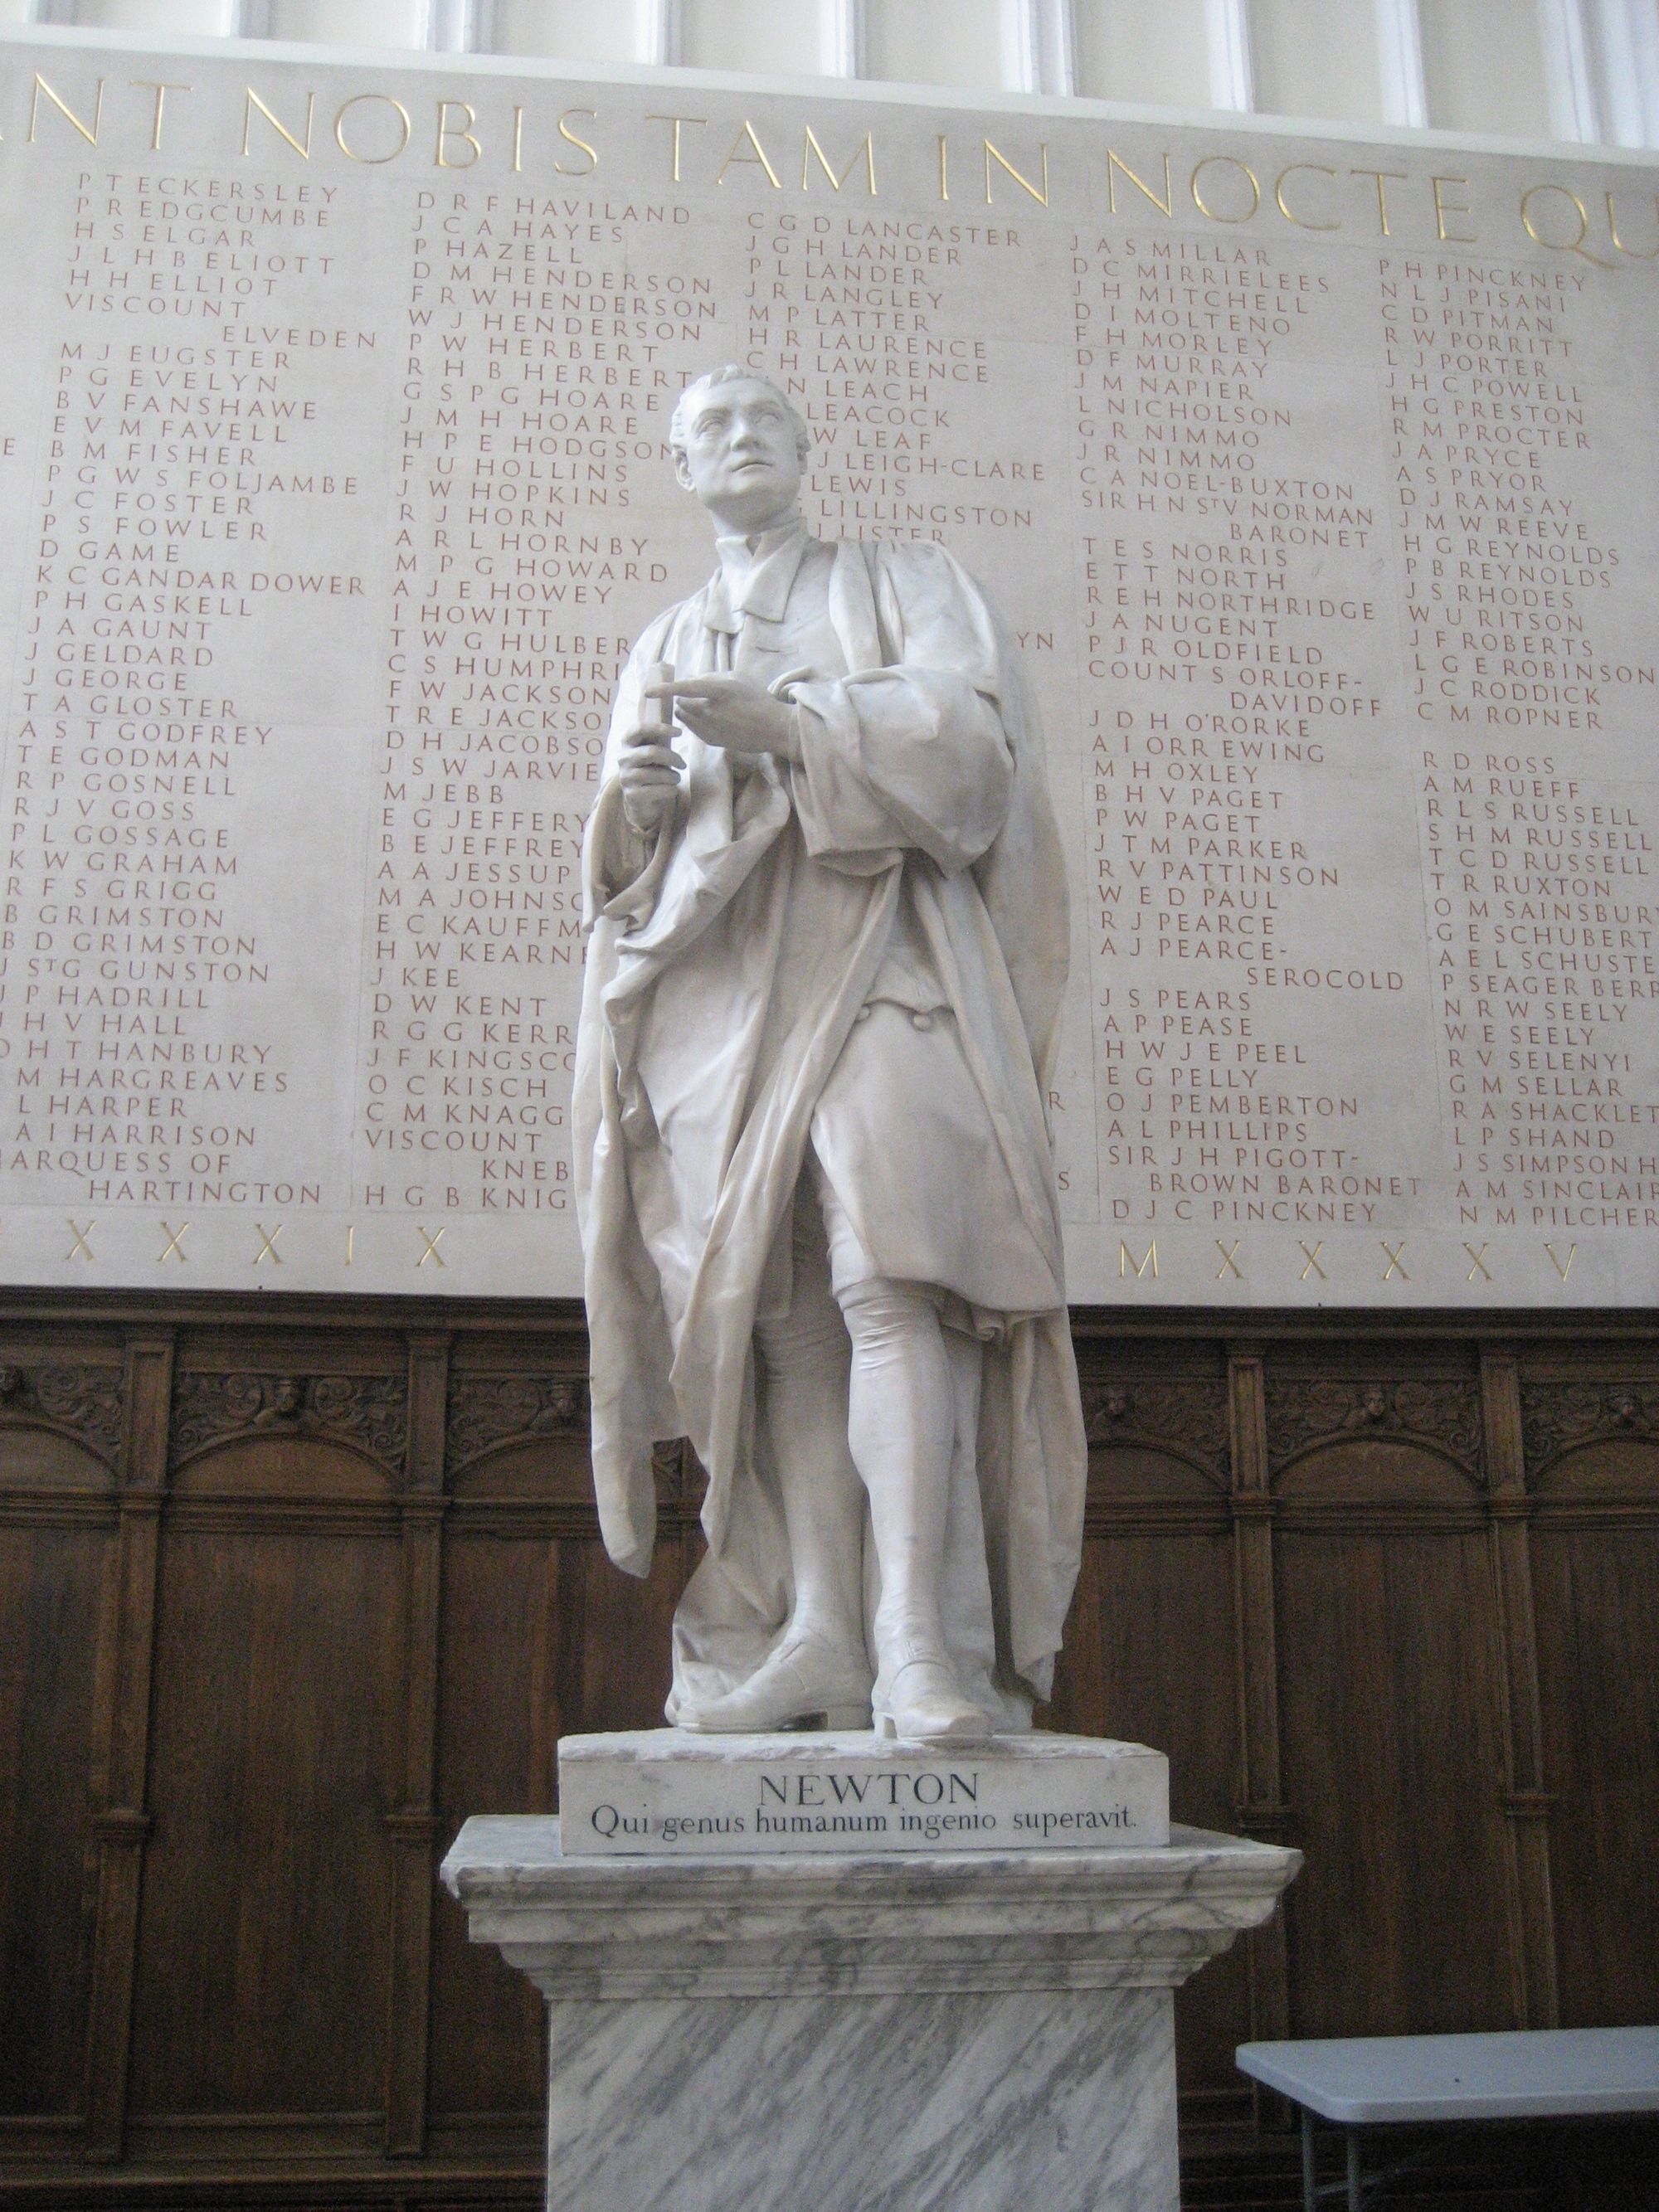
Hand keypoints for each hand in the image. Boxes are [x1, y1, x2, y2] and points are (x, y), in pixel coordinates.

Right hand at [617, 720, 684, 835]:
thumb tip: (678, 718)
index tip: (680, 732)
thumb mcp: (653, 750)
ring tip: (676, 778)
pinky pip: (659, 790)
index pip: (640, 729)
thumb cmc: (651, 769)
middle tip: (683, 764)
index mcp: (627, 742)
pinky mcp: (632, 795)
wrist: (641, 800)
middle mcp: (623, 758)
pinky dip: (671, 789)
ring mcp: (625, 777)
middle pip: (652, 752)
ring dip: (673, 776)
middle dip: (673, 757)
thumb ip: (659, 737)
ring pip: (657, 773)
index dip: (660, 728)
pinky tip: (672, 789)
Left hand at [644, 673, 800, 761]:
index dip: (665, 689)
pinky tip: (710, 717)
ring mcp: (710, 728)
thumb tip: (690, 681)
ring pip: (684, 715)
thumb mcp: (737, 678)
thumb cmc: (757, 699)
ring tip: (704, 705)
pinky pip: (691, 727)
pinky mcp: (710, 740)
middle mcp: (711, 710)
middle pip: (681, 702)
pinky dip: (694, 720)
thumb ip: (711, 677)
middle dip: (682, 696)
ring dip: (686, 708)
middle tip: (696, 694)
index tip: (648, 692)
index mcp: (719, 691)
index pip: (686, 688)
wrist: (772, 728)